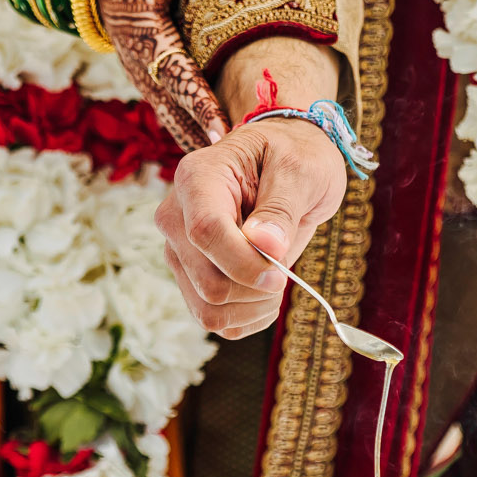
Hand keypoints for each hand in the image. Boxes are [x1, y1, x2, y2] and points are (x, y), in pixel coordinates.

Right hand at [98, 0, 289, 151]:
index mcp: (144, 27)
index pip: (176, 72)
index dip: (199, 102)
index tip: (223, 131)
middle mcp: (138, 58)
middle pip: (172, 105)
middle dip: (202, 134)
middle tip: (237, 163)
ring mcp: (139, 71)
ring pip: (169, 113)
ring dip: (195, 139)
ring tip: (230, 171)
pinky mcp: (145, 75)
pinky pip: (168, 108)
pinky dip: (188, 129)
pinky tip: (215, 151)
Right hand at [156, 117, 348, 338]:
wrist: (286, 163)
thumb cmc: (293, 156)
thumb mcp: (300, 170)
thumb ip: (282, 208)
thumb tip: (267, 247)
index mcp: (197, 179)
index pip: (205, 233)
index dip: (244, 264)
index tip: (280, 274)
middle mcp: (176, 217)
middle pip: (206, 281)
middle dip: (255, 288)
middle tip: (286, 271)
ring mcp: (180, 250)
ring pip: (207, 309)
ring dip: (253, 308)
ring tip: (278, 280)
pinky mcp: (191, 276)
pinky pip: (215, 320)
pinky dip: (248, 318)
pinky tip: (266, 295)